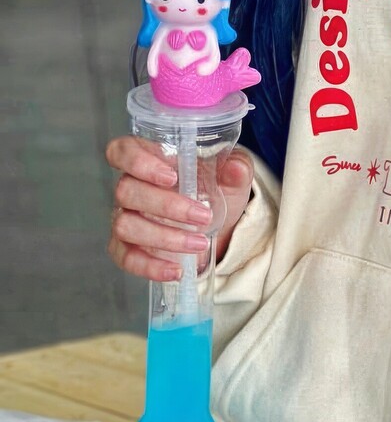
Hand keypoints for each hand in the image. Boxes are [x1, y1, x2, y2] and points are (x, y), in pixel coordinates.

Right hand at [105, 137, 254, 281]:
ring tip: (200, 242)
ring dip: (164, 237)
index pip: (122, 151)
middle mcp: (130, 187)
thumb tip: (236, 168)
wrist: (218, 225)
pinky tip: (176, 270)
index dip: (137, 161)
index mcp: (150, 160)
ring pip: (125, 225)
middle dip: (167, 206)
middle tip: (204, 216)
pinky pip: (126, 257)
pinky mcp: (126, 246)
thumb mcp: (231, 177)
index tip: (170, 176)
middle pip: (126, 191)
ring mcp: (125, 217)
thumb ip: (235, 169)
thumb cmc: (216, 191)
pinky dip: (150, 266)